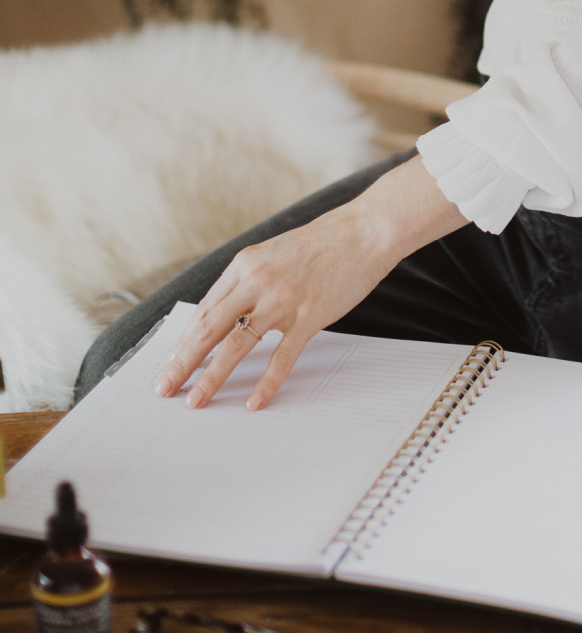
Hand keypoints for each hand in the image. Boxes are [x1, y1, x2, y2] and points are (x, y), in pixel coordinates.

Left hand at [154, 157, 466, 410]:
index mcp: (245, 264)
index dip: (184, 341)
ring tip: (195, 401)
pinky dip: (266, 382)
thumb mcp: (274, 253)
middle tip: (164, 388)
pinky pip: (282, 356)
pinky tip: (254, 401)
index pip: (204, 310)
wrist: (365, 230)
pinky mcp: (309, 315)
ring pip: (236, 345)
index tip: (172, 363)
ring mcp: (283, 299)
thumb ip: (250, 280)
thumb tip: (227, 314)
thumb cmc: (322, 243)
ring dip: (210, 378)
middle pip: (209, 329)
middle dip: (182, 364)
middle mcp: (257, 280)